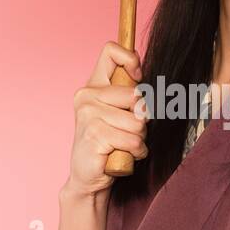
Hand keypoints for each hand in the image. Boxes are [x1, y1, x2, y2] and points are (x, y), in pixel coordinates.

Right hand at [63, 41, 148, 196]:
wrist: (89, 177)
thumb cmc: (107, 145)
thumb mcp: (119, 114)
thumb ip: (128, 94)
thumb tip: (141, 76)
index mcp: (92, 86)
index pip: (111, 51)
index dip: (131, 59)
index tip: (138, 77)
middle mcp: (87, 96)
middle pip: (137, 95)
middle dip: (142, 119)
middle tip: (128, 131)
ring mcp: (88, 115)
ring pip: (138, 122)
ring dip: (139, 139)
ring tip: (124, 145)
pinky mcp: (94, 134)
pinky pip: (133, 140)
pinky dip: (136, 151)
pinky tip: (123, 155)